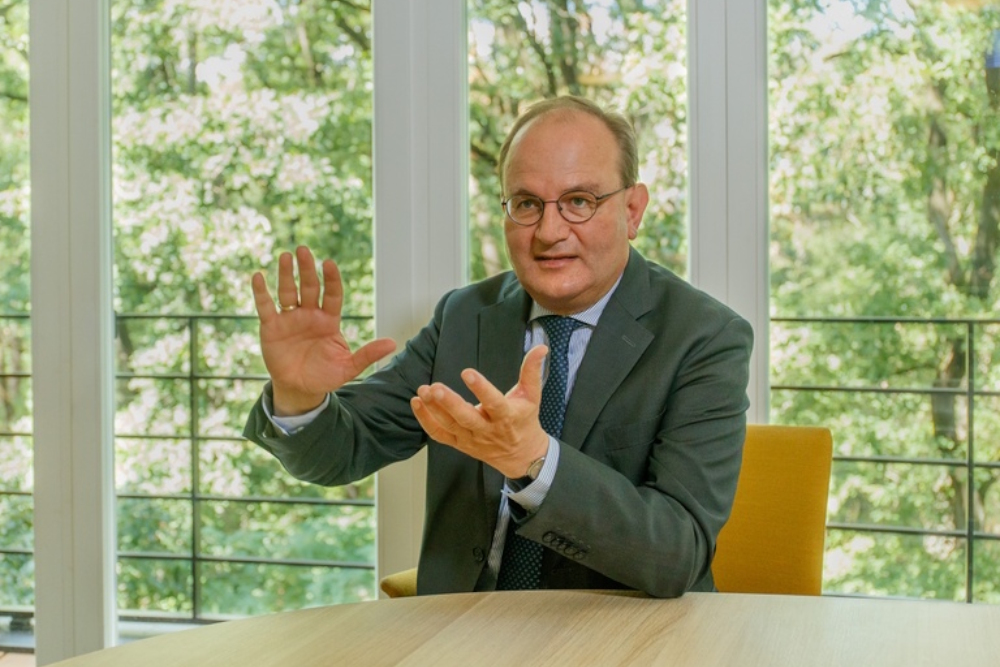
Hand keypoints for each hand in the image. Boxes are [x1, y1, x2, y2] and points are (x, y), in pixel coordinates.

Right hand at [251, 246, 396, 415]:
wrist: (300, 389)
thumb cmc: (325, 376)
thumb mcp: (348, 367)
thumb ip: (367, 355)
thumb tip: (393, 344)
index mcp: (329, 320)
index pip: (332, 294)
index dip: (331, 279)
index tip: (329, 264)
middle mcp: (309, 314)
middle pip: (309, 287)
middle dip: (307, 269)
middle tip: (303, 250)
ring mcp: (290, 319)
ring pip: (288, 292)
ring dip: (285, 274)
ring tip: (285, 256)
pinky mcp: (271, 327)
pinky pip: (266, 307)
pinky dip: (261, 292)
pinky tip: (258, 277)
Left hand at [409, 345, 549, 478]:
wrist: (521, 456)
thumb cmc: (525, 421)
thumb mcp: (532, 396)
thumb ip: (532, 371)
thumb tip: (541, 347)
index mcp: (506, 416)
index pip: (494, 402)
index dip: (481, 388)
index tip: (468, 372)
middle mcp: (487, 430)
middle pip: (466, 418)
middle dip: (449, 403)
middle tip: (435, 387)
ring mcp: (471, 439)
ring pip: (449, 426)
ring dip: (433, 409)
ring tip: (423, 390)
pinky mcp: (459, 443)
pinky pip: (439, 434)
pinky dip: (425, 420)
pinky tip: (417, 403)